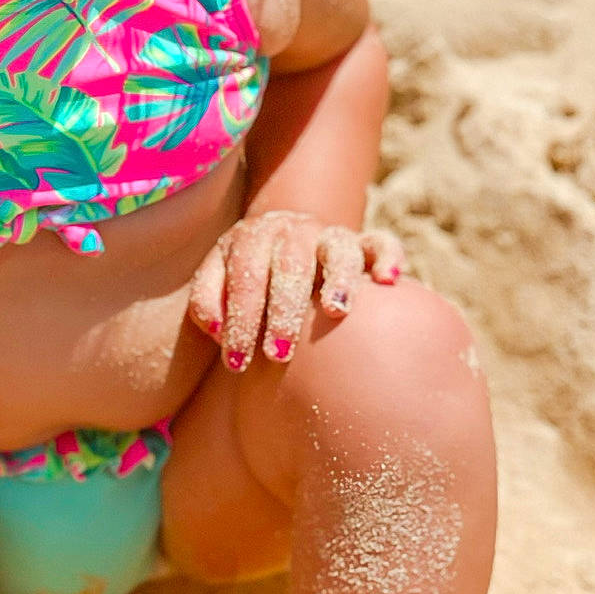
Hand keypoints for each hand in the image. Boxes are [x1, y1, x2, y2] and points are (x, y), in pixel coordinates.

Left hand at [188, 210, 404, 369]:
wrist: (280, 245)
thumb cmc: (244, 278)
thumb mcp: (216, 281)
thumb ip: (205, 300)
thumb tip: (216, 328)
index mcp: (252, 237)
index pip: (245, 276)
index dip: (239, 319)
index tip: (235, 363)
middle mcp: (292, 230)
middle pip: (291, 264)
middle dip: (284, 311)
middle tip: (278, 355)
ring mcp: (329, 235)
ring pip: (339, 248)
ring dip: (339, 278)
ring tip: (336, 311)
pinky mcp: (362, 243)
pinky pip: (381, 242)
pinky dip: (388, 256)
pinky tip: (388, 280)